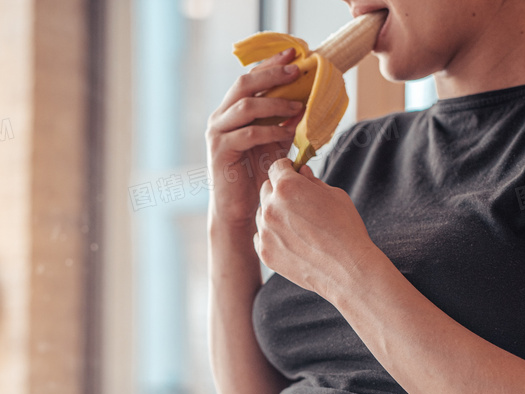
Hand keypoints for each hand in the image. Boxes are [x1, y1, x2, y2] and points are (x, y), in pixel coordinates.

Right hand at [206, 47, 305, 230]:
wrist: (237, 210)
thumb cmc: (255, 176)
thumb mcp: (272, 144)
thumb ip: (283, 123)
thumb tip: (307, 103)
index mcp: (230, 111)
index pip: (249, 78)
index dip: (270, 64)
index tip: (294, 53)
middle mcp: (220, 117)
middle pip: (244, 84)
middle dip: (272, 75)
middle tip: (297, 71)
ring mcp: (217, 133)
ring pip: (246, 106)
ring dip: (275, 103)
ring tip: (298, 106)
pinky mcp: (220, 151)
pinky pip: (248, 134)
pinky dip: (271, 130)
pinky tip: (288, 133)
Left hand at [254, 158, 380, 301]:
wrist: (347, 270)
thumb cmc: (346, 229)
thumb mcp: (334, 195)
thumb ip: (312, 181)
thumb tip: (301, 172)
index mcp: (287, 186)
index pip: (276, 167)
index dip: (287, 169)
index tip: (293, 174)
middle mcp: (271, 207)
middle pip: (267, 189)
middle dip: (280, 190)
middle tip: (298, 202)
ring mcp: (265, 231)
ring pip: (262, 214)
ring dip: (275, 214)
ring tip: (298, 225)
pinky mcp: (265, 253)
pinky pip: (261, 236)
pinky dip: (272, 235)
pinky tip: (291, 240)